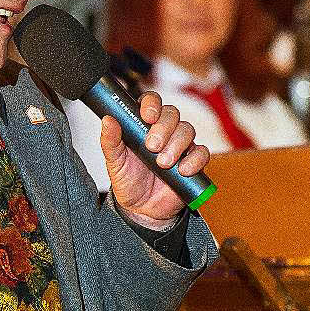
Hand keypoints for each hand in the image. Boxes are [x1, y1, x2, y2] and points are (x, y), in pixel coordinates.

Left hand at [100, 92, 209, 228]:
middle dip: (163, 128)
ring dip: (176, 145)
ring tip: (163, 163)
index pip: (152, 102)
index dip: (152, 104)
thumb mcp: (114, 161)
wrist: (141, 208)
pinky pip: (202, 152)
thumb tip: (107, 119)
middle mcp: (163, 131)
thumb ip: (110, 141)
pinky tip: (182, 170)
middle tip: (152, 147)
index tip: (147, 116)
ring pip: (187, 130)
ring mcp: (180, 145)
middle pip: (172, 114)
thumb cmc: (128, 180)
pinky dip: (195, 160)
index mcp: (143, 124)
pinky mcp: (193, 161)